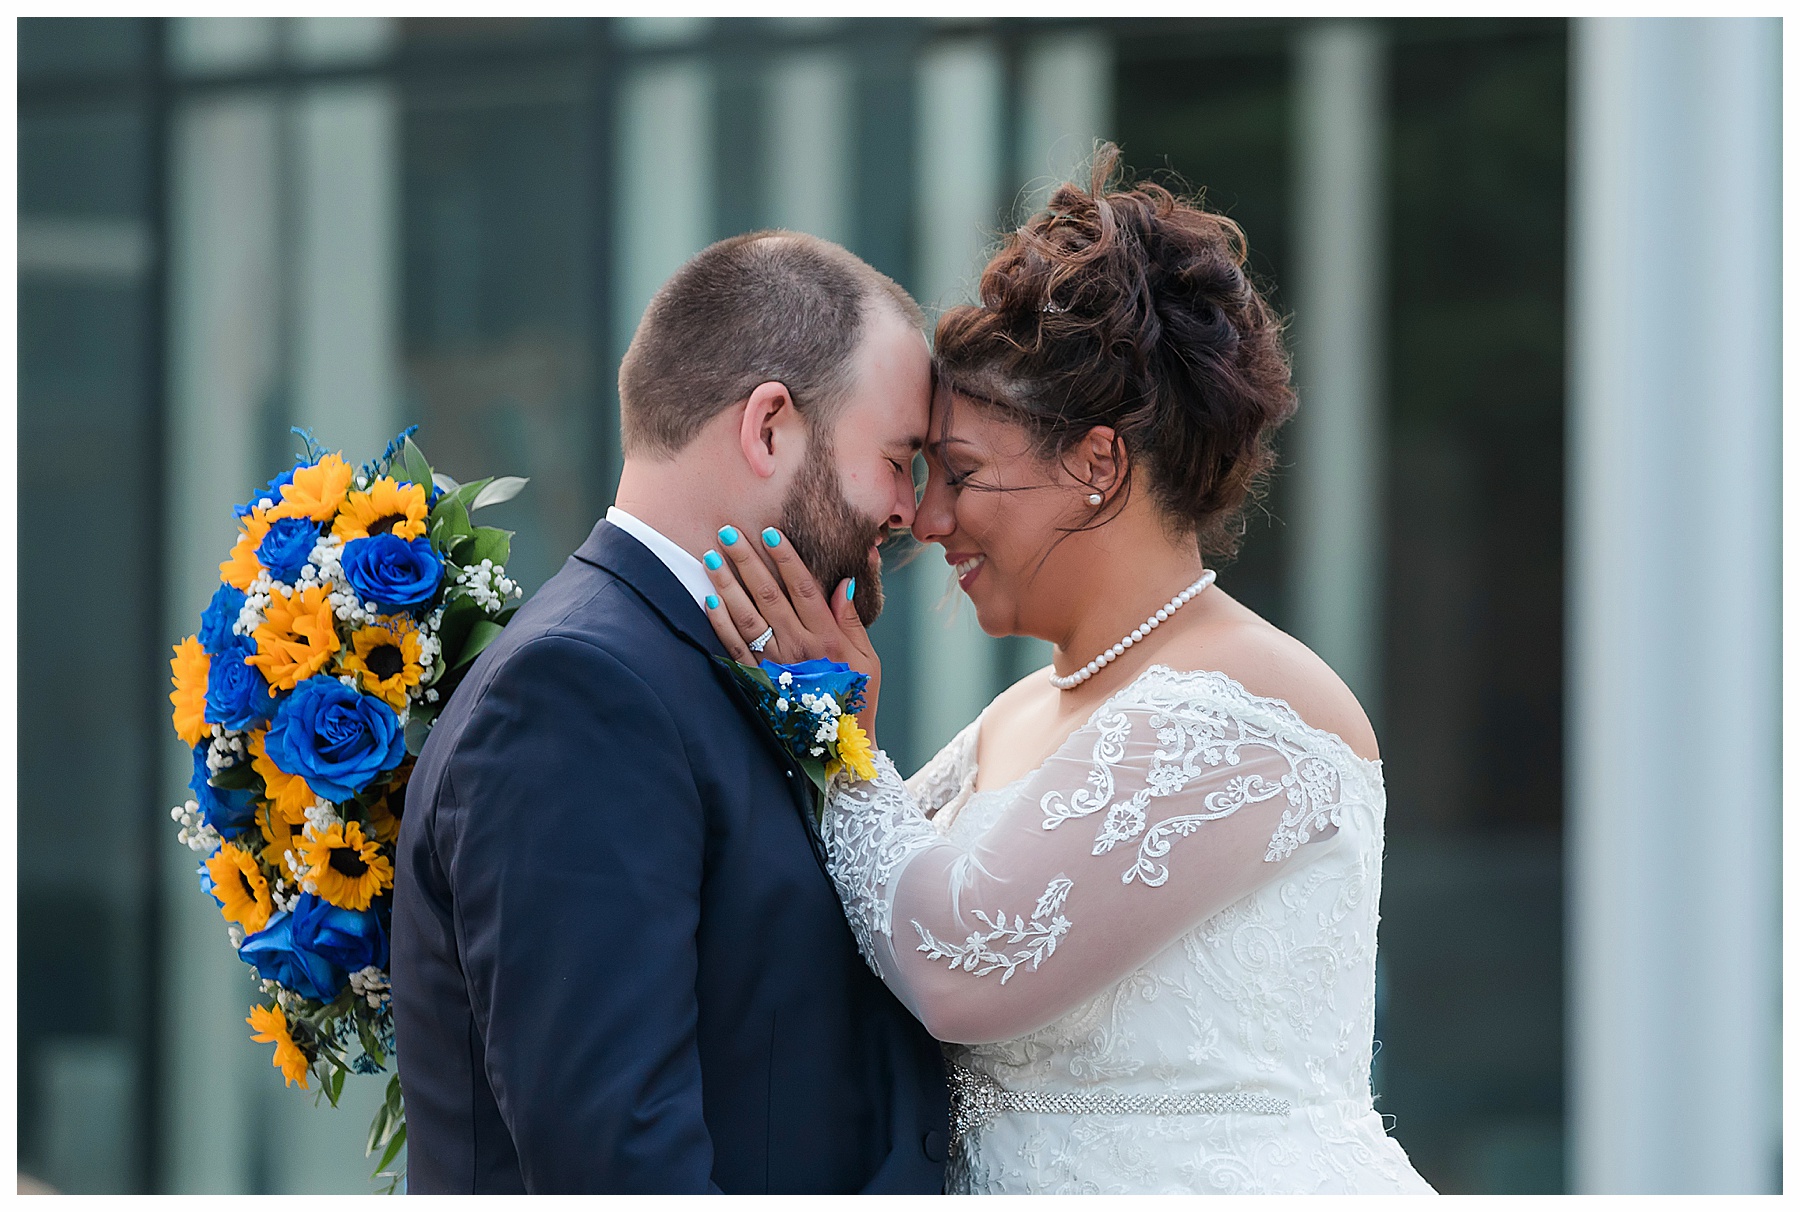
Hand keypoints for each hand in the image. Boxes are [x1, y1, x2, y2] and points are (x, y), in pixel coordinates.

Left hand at [701, 525, 881, 735]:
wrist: (838, 748)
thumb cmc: (855, 698)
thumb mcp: (867, 660)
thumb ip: (853, 619)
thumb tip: (846, 579)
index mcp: (827, 639)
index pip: (803, 588)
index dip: (785, 558)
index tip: (769, 533)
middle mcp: (799, 648)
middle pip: (769, 595)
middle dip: (747, 561)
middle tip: (728, 532)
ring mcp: (775, 665)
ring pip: (746, 617)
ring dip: (727, 585)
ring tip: (711, 557)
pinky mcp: (757, 682)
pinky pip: (734, 648)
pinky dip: (720, 623)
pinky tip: (708, 599)